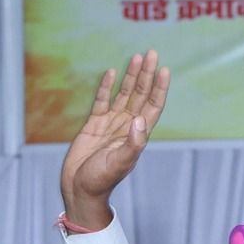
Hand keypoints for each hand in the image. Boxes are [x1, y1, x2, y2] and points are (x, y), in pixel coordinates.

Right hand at [59, 50, 170, 230]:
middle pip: (140, 95)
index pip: (152, 106)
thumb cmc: (101, 181)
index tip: (164, 70)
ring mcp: (111, 124)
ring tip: (137, 57)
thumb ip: (132, 143)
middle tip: (152, 53)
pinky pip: (102, 101)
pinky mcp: (94, 125)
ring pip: (124, 94)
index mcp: (137, 135)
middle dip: (147, 75)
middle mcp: (127, 126)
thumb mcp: (119, 163)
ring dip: (131, 76)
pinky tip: (111, 72)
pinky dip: (107, 87)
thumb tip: (140, 121)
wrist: (80, 190)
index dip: (159, 88)